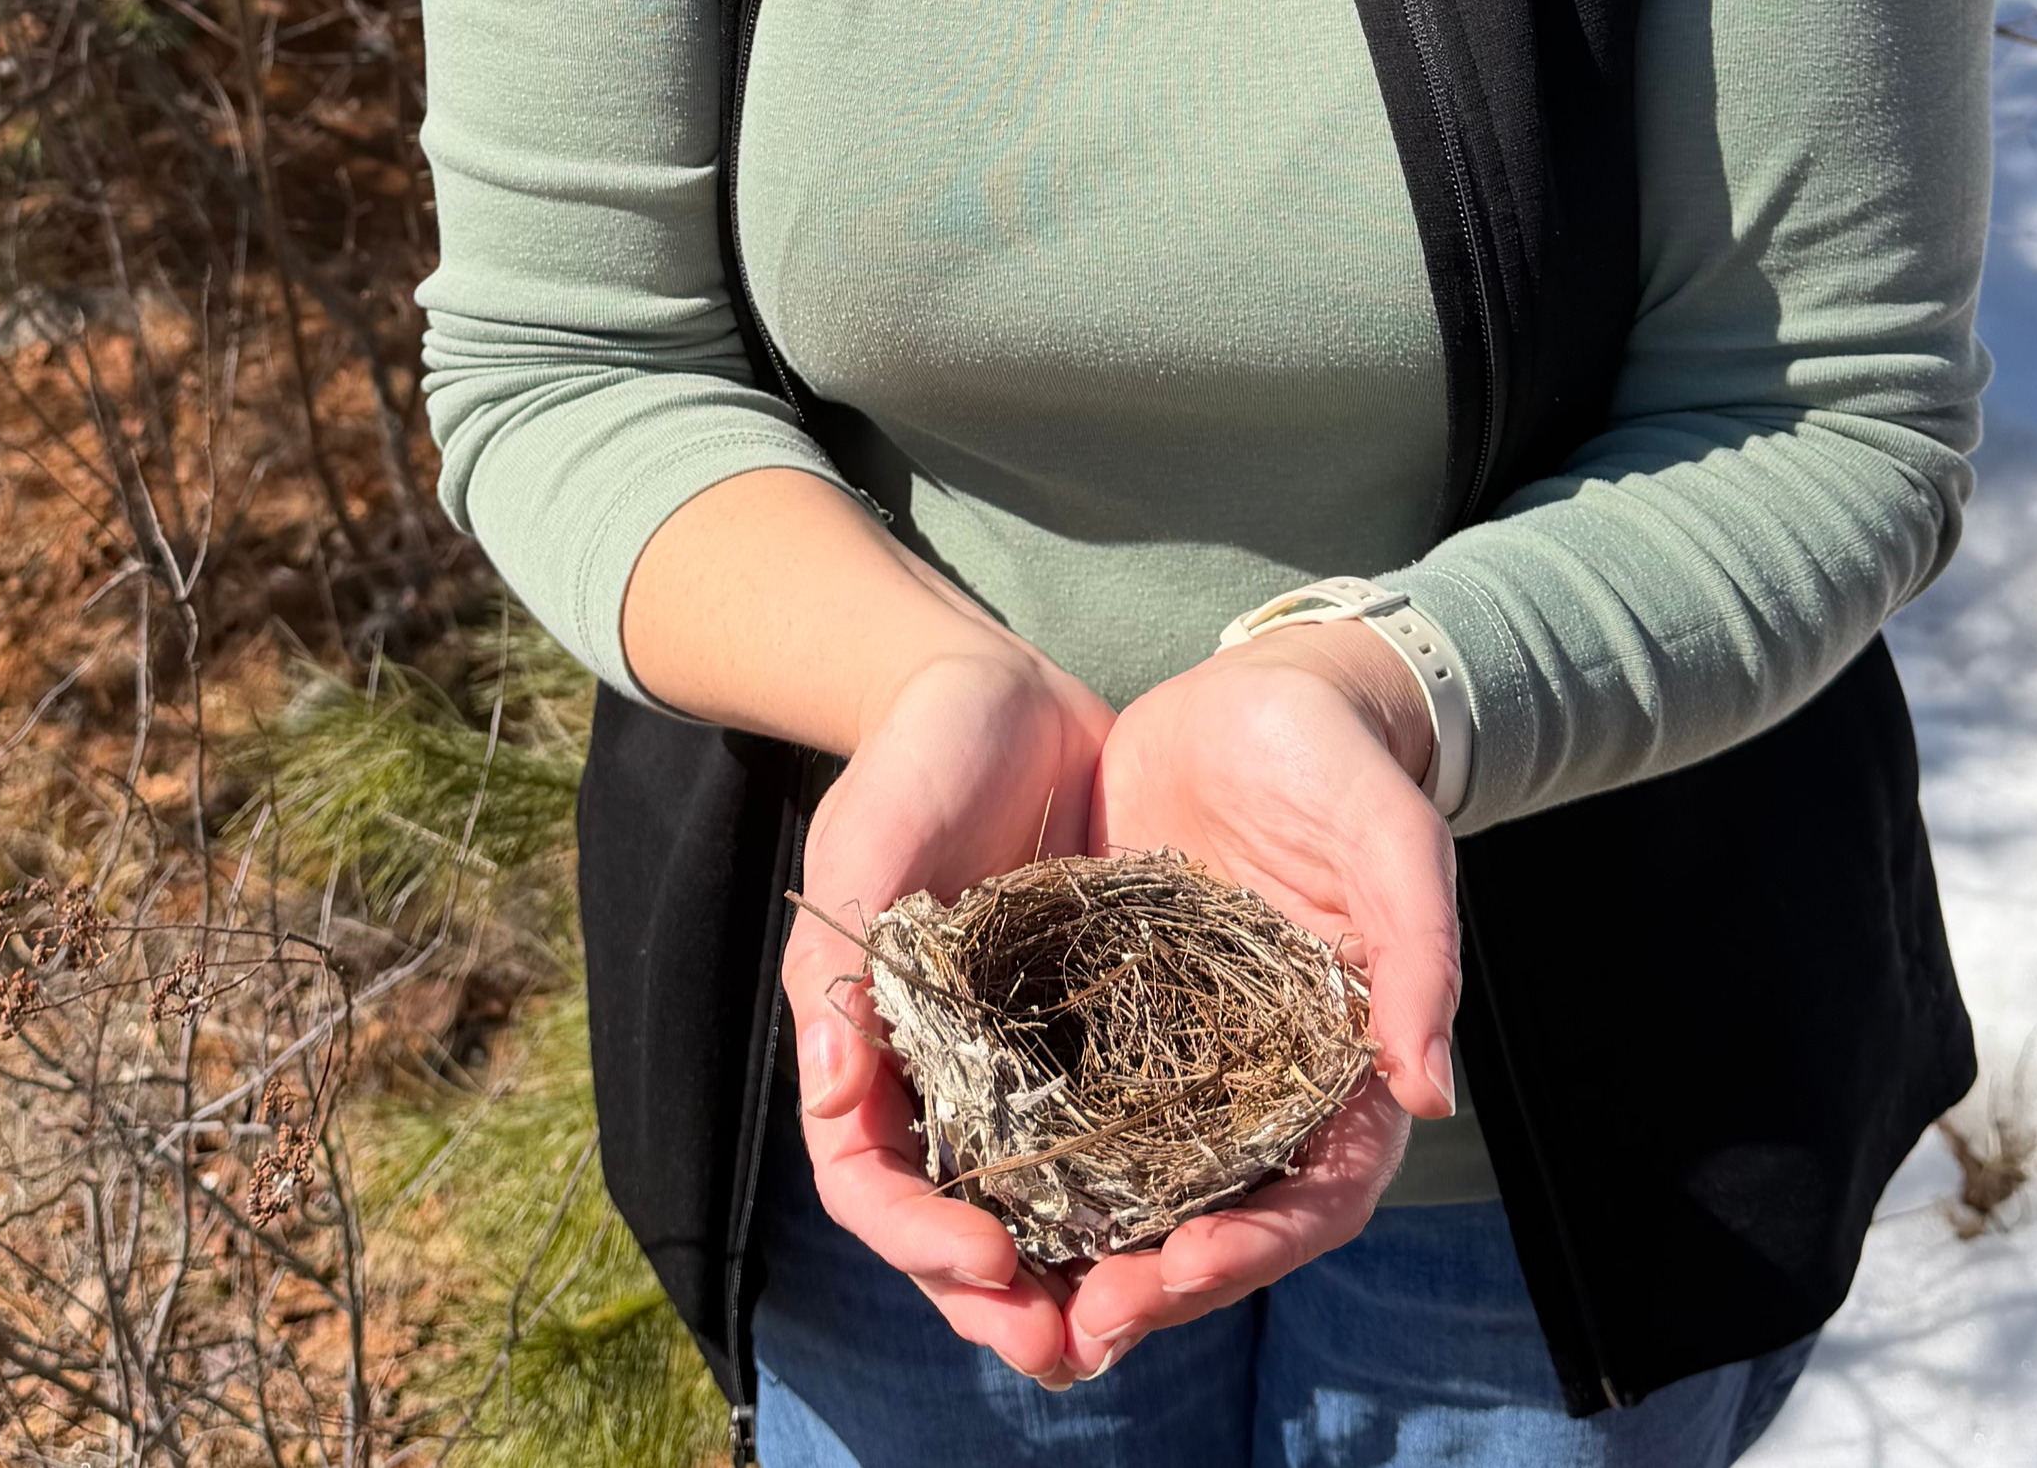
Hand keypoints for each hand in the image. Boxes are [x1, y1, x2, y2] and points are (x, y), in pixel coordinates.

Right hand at [782, 643, 1113, 1382]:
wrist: (1003, 693)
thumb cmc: (914, 760)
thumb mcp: (862, 836)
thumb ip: (842, 952)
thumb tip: (832, 1084)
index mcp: (869, 1049)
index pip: (871, 1181)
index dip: (918, 1238)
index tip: (990, 1259)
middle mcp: (942, 1078)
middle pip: (956, 1226)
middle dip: (1005, 1301)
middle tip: (1072, 1344)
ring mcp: (1022, 1063)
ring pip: (1043, 1203)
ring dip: (1081, 1273)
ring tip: (1140, 1319)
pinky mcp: (1100, 1032)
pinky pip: (1120, 1132)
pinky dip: (1149, 1191)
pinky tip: (1204, 1219)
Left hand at [1061, 623, 1458, 1375]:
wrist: (1263, 697)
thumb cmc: (1346, 768)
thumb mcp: (1393, 840)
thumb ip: (1419, 953)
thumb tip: (1431, 1090)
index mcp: (1344, 1067)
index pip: (1314, 1196)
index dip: (1252, 1248)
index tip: (1178, 1275)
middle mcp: (1263, 1083)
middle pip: (1216, 1218)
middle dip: (1151, 1285)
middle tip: (1075, 1325)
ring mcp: (1183, 1056)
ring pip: (1137, 1186)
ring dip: (1081, 1248)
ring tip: (1007, 1286)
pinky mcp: (1110, 1012)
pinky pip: (1072, 1103)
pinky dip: (1033, 1157)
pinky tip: (970, 1182)